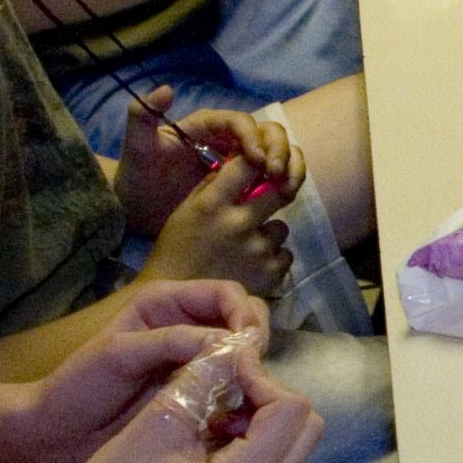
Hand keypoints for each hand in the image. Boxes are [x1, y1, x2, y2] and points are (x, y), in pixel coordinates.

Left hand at [20, 281, 271, 462]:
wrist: (57, 436)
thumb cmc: (78, 387)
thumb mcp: (120, 354)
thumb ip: (172, 341)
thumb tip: (231, 342)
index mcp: (167, 304)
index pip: (225, 294)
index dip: (244, 314)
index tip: (250, 345)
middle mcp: (187, 327)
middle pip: (243, 320)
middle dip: (253, 342)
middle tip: (252, 372)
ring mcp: (194, 363)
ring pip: (242, 356)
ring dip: (251, 371)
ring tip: (247, 394)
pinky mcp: (196, 395)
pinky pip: (232, 387)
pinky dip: (241, 396)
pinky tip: (237, 413)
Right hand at [47, 348, 323, 462]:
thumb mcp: (163, 417)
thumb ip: (208, 376)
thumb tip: (239, 343)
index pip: (291, 411)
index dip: (262, 377)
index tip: (229, 363)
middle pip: (305, 428)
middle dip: (271, 395)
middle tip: (229, 381)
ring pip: (293, 444)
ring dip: (264, 414)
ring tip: (219, 402)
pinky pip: (273, 461)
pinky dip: (256, 436)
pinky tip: (215, 426)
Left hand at [115, 89, 292, 236]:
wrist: (138, 207)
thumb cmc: (138, 174)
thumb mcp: (136, 145)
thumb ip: (142, 115)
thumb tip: (165, 90)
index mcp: (207, 126)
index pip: (239, 121)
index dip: (252, 136)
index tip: (257, 160)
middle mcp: (228, 139)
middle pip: (267, 132)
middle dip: (278, 149)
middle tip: (275, 175)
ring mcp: (239, 162)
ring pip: (277, 152)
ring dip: (290, 164)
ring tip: (287, 188)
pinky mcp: (246, 184)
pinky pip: (275, 177)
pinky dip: (287, 181)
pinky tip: (285, 197)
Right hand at [142, 152, 302, 294]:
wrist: (178, 302)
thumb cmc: (178, 251)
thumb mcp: (187, 211)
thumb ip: (214, 186)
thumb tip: (243, 160)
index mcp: (212, 205)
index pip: (249, 164)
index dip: (258, 162)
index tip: (259, 168)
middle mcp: (237, 224)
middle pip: (280, 190)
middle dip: (275, 194)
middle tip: (263, 205)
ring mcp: (257, 251)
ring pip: (282, 227)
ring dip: (269, 234)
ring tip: (246, 248)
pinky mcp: (270, 274)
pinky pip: (285, 255)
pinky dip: (273, 259)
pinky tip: (252, 266)